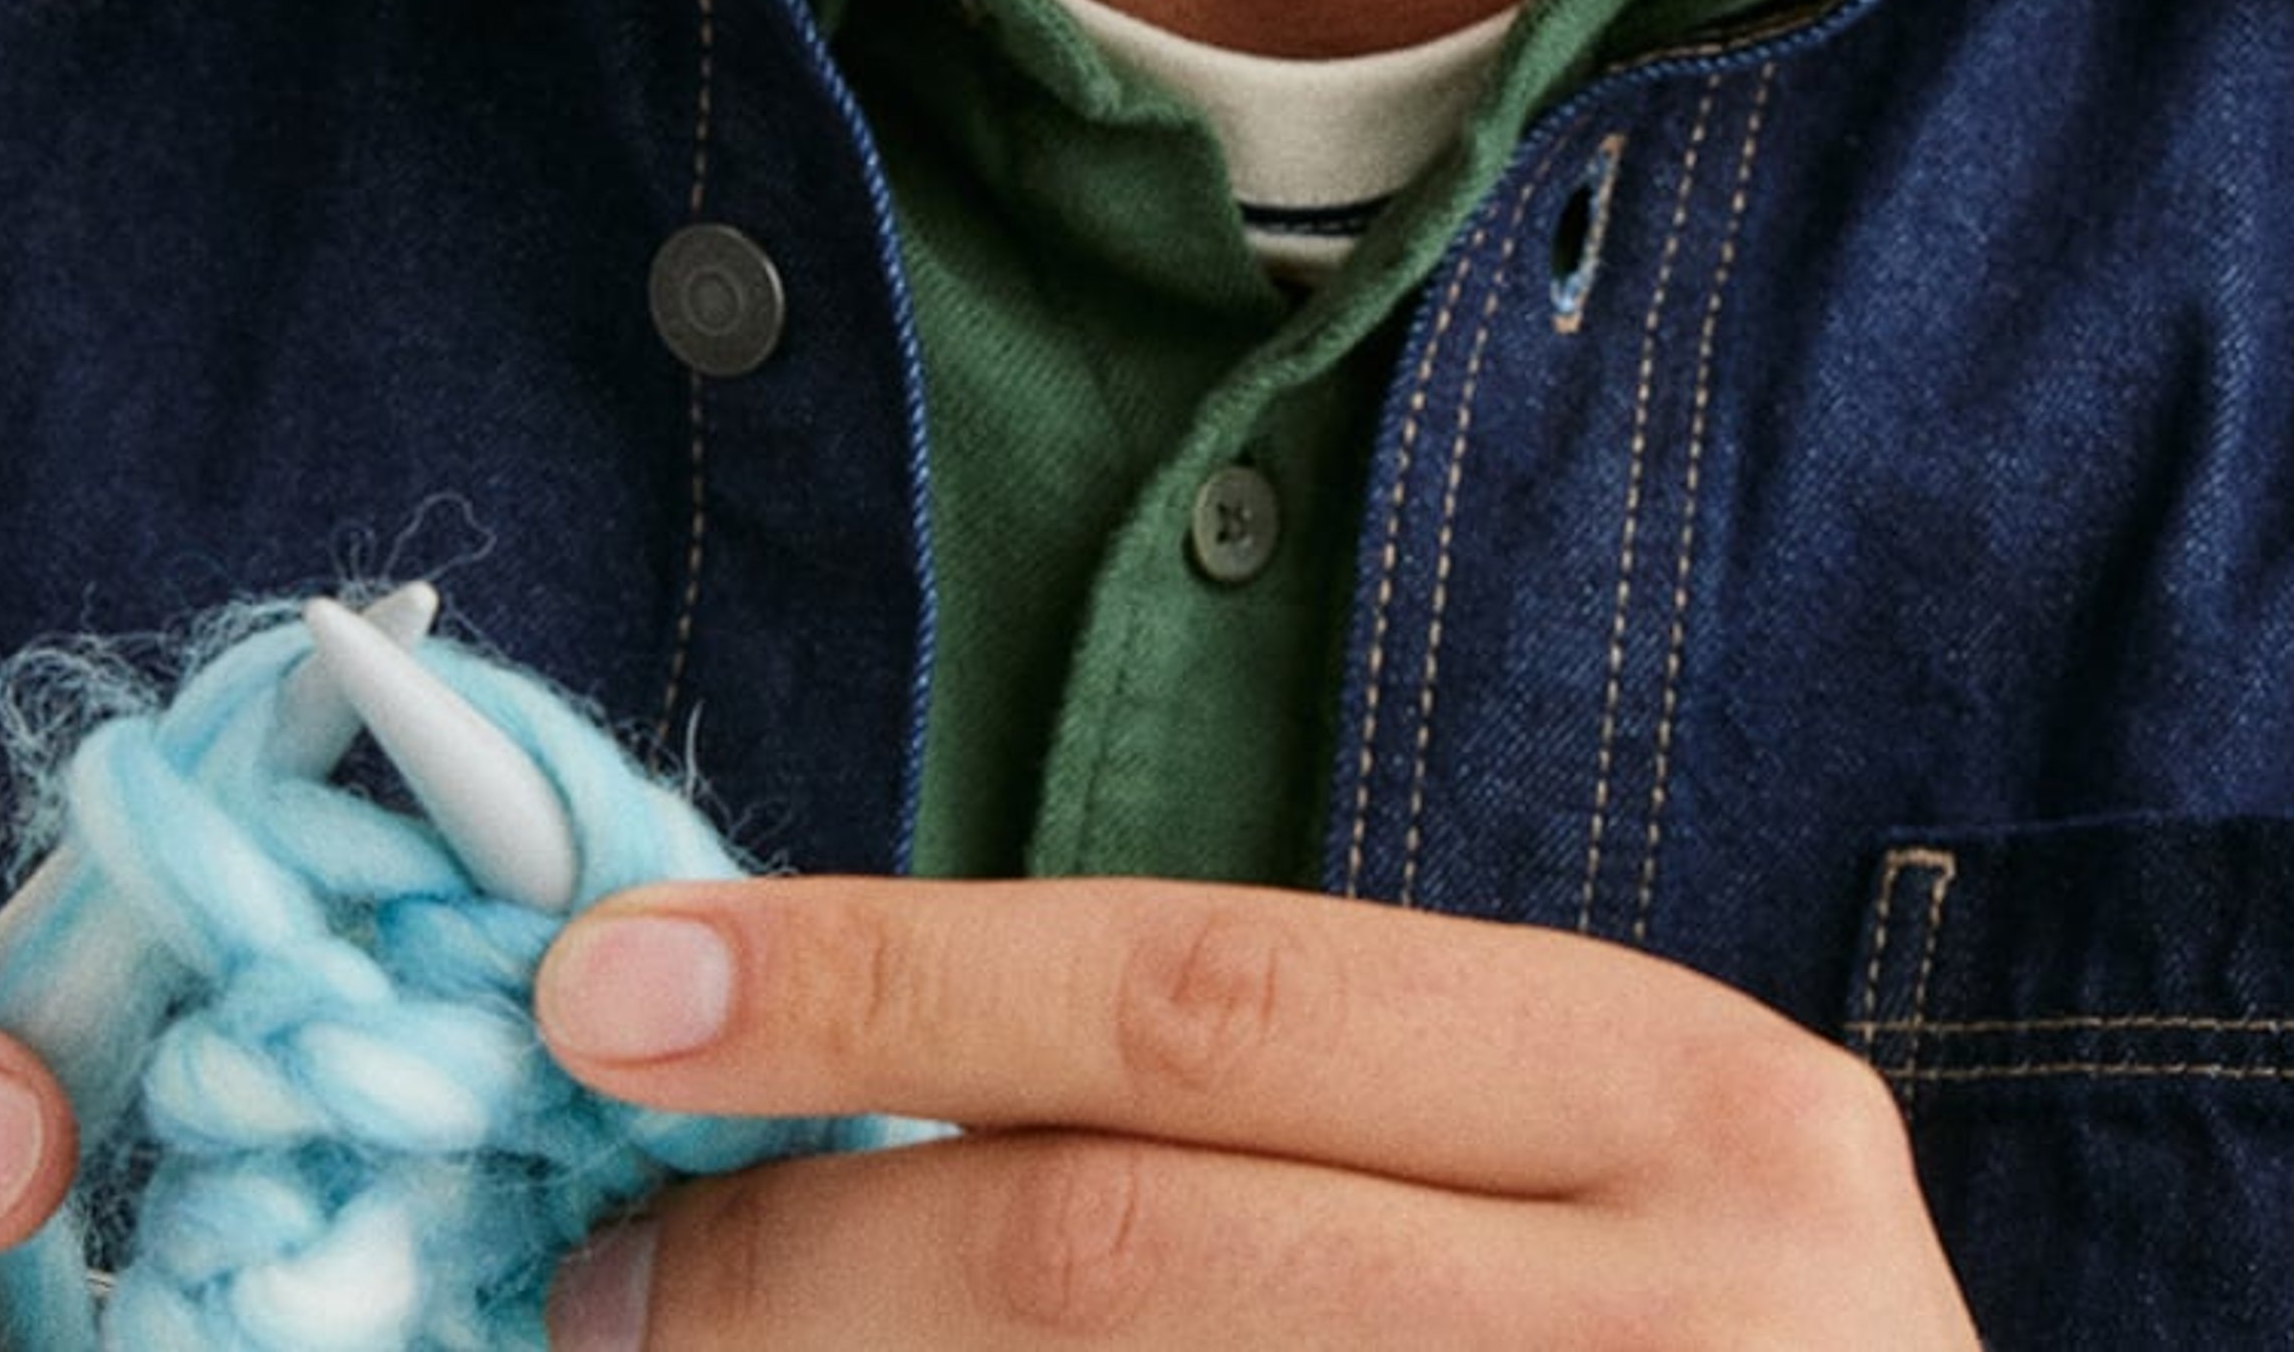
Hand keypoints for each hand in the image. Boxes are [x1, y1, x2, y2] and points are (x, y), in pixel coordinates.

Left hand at [533, 871, 1977, 1346]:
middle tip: (604, 1276)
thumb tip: (873, 1085)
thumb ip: (1294, 1116)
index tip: (616, 990)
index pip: (1196, 994)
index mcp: (1689, 1109)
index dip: (877, 977)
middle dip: (795, 1254)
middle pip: (1108, 1252)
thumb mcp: (1593, 1190)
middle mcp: (1673, 1318)